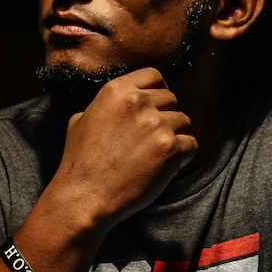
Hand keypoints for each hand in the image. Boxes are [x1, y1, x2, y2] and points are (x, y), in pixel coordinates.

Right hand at [49, 68, 198, 227]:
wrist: (85, 196)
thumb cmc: (80, 162)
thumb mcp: (80, 120)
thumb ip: (104, 106)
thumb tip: (118, 104)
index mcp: (117, 91)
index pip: (153, 76)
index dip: (157, 91)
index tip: (156, 106)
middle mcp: (138, 102)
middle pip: (171, 99)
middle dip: (165, 116)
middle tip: (152, 138)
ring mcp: (156, 124)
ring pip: (183, 121)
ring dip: (174, 136)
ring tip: (156, 155)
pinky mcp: (170, 148)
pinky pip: (191, 144)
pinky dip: (183, 156)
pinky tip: (165, 166)